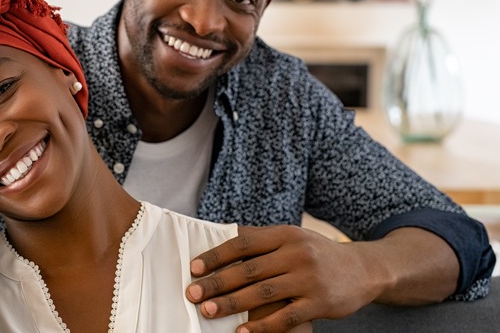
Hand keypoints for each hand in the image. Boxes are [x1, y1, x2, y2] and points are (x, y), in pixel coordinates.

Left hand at [186, 225, 377, 332]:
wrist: (364, 269)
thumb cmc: (317, 253)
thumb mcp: (293, 237)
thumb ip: (262, 240)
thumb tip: (221, 236)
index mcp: (285, 234)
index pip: (243, 243)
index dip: (217, 255)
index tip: (194, 267)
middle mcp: (297, 254)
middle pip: (249, 270)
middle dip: (217, 282)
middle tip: (193, 293)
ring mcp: (309, 279)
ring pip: (263, 294)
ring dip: (232, 304)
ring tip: (209, 310)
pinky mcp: (320, 303)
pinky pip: (285, 317)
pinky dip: (262, 326)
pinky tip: (242, 332)